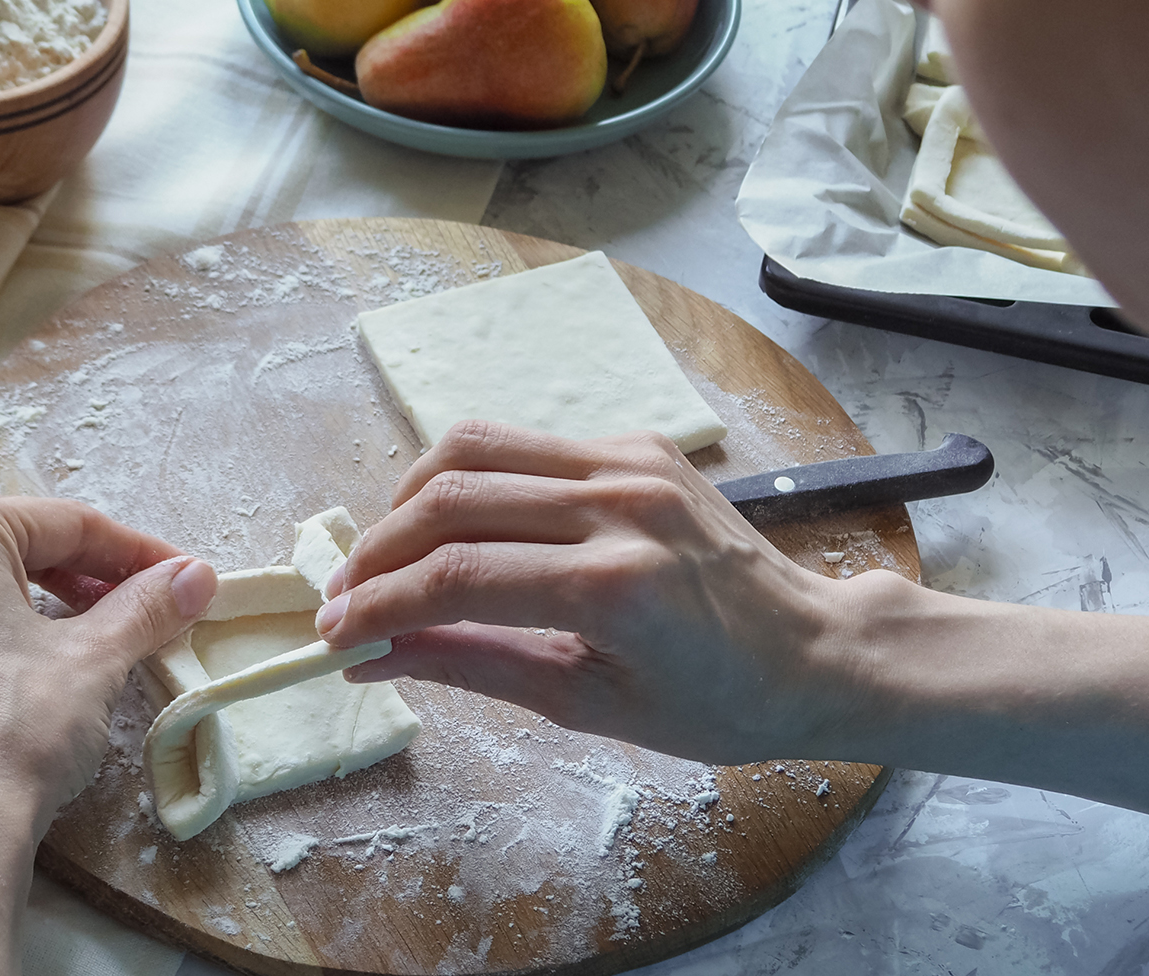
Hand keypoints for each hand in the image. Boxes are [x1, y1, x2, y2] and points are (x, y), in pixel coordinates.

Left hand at [0, 486, 215, 974]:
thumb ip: (147, 606)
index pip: (66, 524)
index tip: (181, 575)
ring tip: (75, 620)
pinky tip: (13, 653)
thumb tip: (196, 577)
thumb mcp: (96, 659)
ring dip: (24, 585)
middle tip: (131, 597)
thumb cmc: (14, 731)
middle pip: (10, 534)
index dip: (136, 551)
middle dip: (76, 562)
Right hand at [315, 420, 871, 764]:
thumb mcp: (586, 706)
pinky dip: (470, 482)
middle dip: (376, 551)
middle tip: (343, 600)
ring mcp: (631, 460)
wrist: (815, 653)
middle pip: (448, 496)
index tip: (333, 636)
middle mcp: (620, 502)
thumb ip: (470, 666)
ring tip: (386, 558)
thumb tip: (373, 656)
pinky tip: (459, 530)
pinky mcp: (638, 442)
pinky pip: (525, 444)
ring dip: (409, 501)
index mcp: (615, 584)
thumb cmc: (716, 704)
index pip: (455, 576)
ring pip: (475, 446)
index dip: (377, 605)